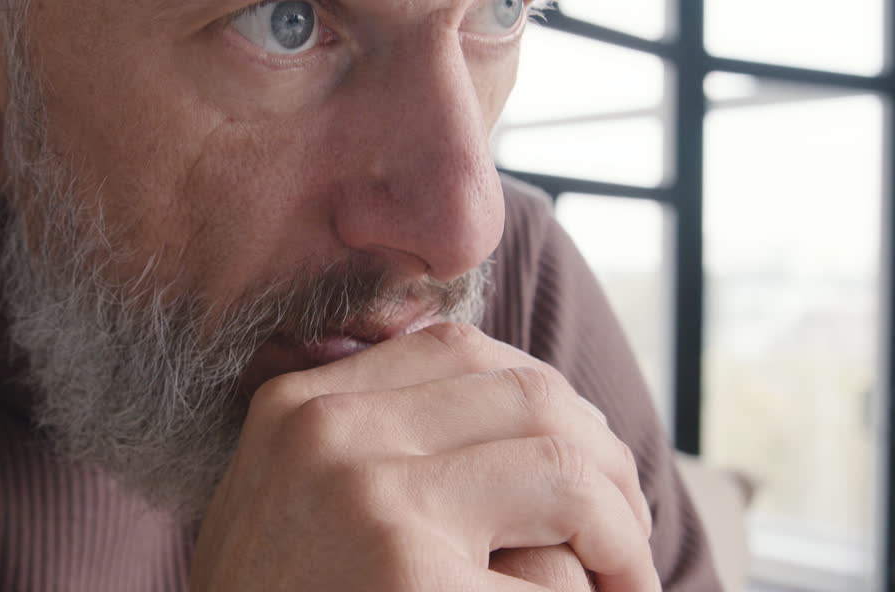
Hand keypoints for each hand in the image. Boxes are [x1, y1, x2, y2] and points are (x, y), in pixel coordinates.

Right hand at [190, 323, 658, 591]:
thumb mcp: (288, 503)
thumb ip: (364, 440)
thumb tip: (503, 391)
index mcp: (297, 406)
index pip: (458, 349)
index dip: (542, 396)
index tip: (575, 456)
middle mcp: (327, 433)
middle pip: (527, 394)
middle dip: (604, 458)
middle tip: (624, 529)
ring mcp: (368, 501)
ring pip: (561, 468)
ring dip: (621, 526)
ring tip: (628, 575)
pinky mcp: (408, 579)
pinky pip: (558, 576)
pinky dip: (605, 588)